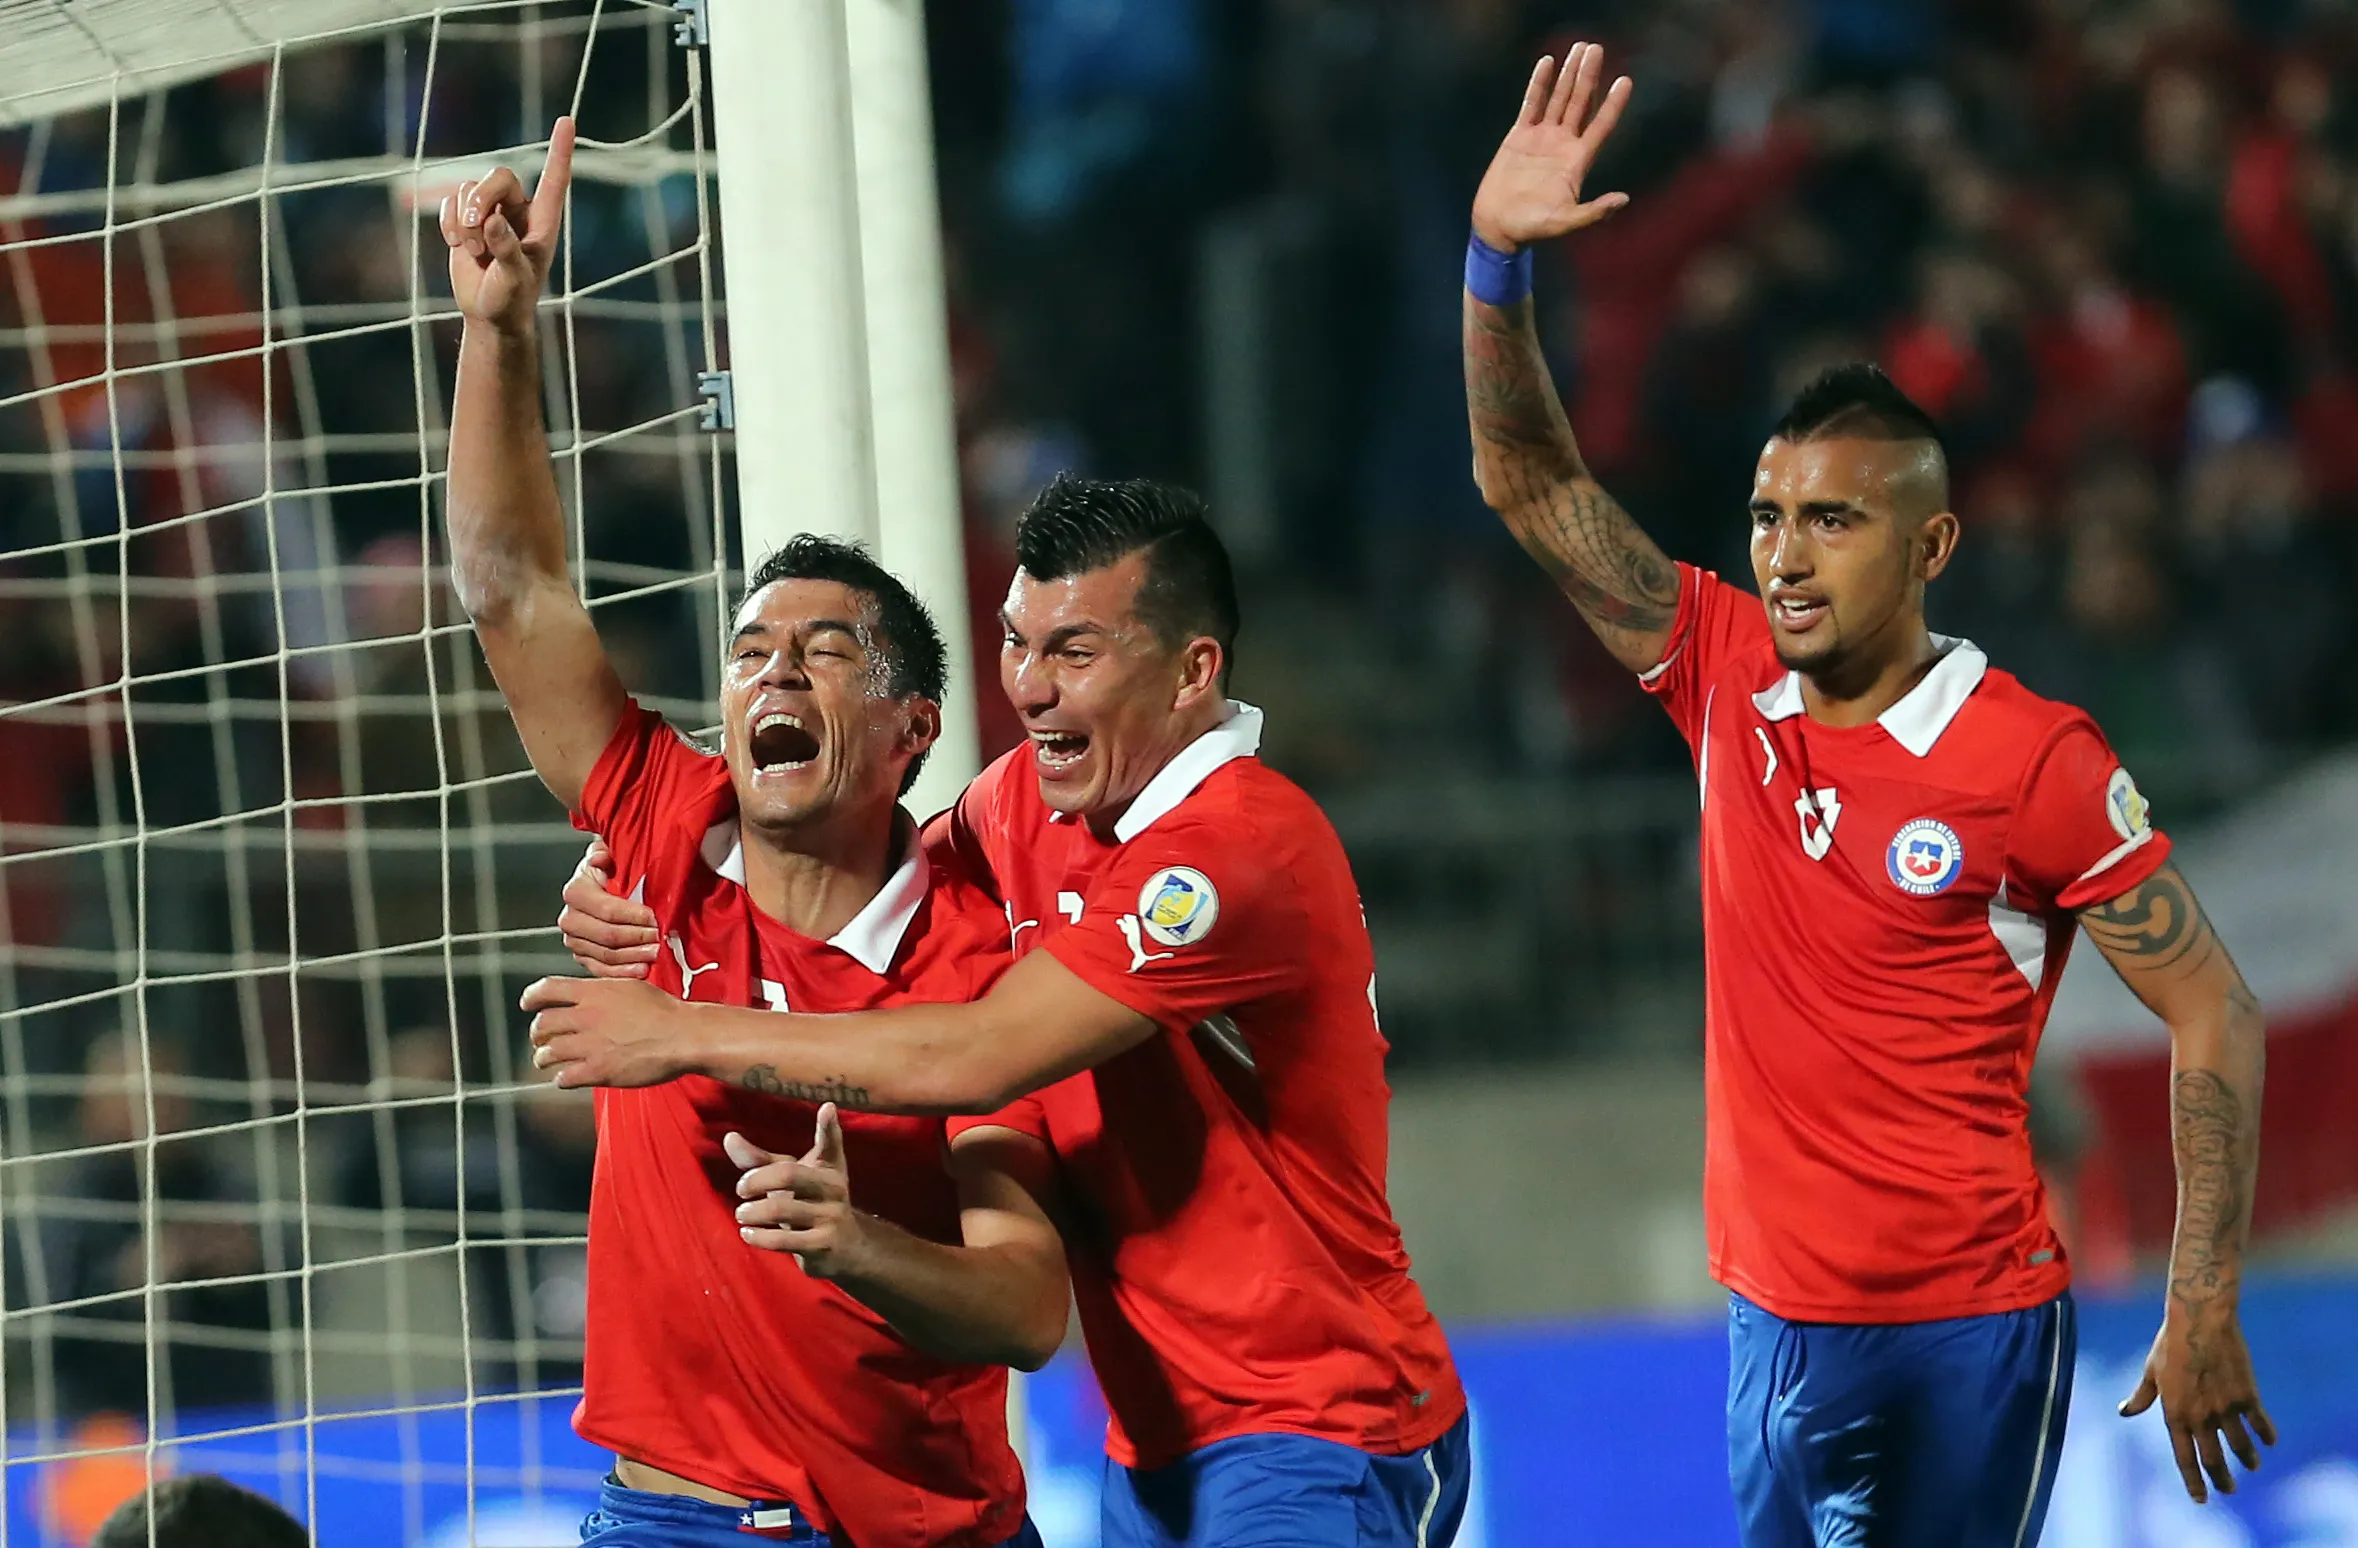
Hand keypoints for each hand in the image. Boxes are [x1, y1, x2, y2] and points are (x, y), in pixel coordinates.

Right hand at [443, 116, 575, 335]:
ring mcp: (491, 212)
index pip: (554, 179)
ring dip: (463, 220)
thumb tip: (493, 222)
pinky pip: (450, 201)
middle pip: (498, 176)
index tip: (566, 121)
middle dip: (480, 199)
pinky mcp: (465, 219)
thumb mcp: (514, 278)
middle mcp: (518, 210)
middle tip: (472, 230)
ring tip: (472, 250)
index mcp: (542, 221)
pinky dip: (448, 222)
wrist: (488, 314)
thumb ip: (507, 250)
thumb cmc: (512, 299)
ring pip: (470, 189)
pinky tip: (456, 245)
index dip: (560, 150)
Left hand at [524, 975, 690, 1087]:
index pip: (546, 989)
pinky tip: (568, 1077)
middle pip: (541, 1024)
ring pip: (547, 1052)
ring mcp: (590, 1044)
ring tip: (547, 1061)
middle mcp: (586, 1016)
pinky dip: (562, 1078)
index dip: (531, 997)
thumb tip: (589, 995)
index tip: (527, 1004)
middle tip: (540, 1040)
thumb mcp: (631, 987)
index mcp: (594, 993)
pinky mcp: (597, 1070)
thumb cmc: (664, 1012)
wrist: (683, 1035)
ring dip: (543, 1058)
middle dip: (536, 1034)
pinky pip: (564, 1077)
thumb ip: (604, 992)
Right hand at [559, 837, 660, 977]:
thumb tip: (602, 857)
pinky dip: (623, 973)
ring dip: (634, 956)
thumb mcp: (610, 854)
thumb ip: (606, 852)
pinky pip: (602, 970)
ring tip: (656, 952)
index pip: (606, 909)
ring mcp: (575, 940)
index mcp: (576, 892)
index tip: (654, 917)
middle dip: (637, 937)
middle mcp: (570, 918)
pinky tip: (642, 970)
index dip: (632, 915)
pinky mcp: (582, 957)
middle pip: (607, 935)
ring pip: (606, 955)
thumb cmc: (610, 870)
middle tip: (660, 937)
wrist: (601, 887)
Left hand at [726, 1105, 870, 1279]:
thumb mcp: (792, 1180)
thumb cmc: (811, 1203)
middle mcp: (834, 1188)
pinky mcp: (823, 1244)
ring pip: (781, 1209)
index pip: (831, 1143)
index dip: (829, 1126)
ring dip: (752, 1212)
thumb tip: (729, 1138)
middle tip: (740, 1189)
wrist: (846, 1247)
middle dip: (756, 1180)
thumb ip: (760, 1161)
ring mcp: (831, 1217)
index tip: (827, 1107)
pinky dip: (759, 1237)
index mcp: (828, 1167)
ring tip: (741, 1214)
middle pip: (789, 1174)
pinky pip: (784, 1240)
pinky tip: (747, 1233)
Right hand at [1472, 43, 1632, 253]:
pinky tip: (1547, 62)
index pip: (1601, 125)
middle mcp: (1563, 144)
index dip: (1613, 104)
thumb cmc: (1533, 228)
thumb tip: (1623, 200)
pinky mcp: (1520, 135)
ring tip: (1579, 48)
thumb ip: (1593, 212)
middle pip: (1581, 103)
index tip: (1626, 81)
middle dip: (1589, 76)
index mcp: (1578, 161)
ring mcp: (1542, 137)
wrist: (1498, 226)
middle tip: (1597, 49)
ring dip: (1569, 74)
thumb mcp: (1566, 222)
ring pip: (1559, 98)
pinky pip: (1531, 103)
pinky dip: (1539, 84)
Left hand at [2120, 1306, 2276, 1501]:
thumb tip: (2123, 1412)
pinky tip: (2269, 1441)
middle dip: (2222, 1480)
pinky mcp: (2247, 1396)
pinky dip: (2266, 1435)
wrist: (2200, 1319)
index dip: (2193, 1482)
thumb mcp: (2150, 1371)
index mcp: (2175, 1413)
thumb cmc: (2170, 1342)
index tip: (2200, 1499)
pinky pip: (2261, 1424)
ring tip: (2252, 1465)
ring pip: (2241, 1448)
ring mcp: (2225, 1408)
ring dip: (2248, 1460)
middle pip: (2213, 1460)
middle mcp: (2200, 1417)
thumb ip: (2142, 1397)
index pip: (2184, 1458)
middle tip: (2228, 1491)